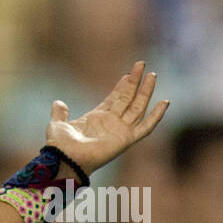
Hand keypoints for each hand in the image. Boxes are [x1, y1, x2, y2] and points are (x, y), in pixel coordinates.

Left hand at [45, 61, 168, 175]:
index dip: (121, 86)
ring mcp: (120, 130)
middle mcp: (111, 123)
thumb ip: (60, 113)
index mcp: (97, 118)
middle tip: (141, 64)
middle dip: (135, 82)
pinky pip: (146, 127)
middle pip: (128, 98)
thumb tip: (58, 103)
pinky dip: (156, 116)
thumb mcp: (57, 124)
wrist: (65, 158)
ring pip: (138, 107)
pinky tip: (164, 102)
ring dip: (145, 91)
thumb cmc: (60, 145)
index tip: (127, 74)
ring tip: (152, 74)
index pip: (114, 99)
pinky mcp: (126, 139)